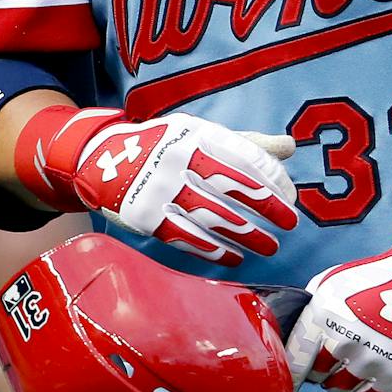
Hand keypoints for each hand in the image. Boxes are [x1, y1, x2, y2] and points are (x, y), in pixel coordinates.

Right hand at [22, 106, 297, 265]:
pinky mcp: (144, 216)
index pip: (244, 156)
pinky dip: (214, 250)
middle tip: (290, 223)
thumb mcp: (201, 134)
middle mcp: (177, 158)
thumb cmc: (165, 146)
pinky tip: (235, 257)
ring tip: (270, 246)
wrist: (100, 160)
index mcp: (195, 134)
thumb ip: (246, 143)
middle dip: (266, 207)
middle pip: (231, 185)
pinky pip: (186, 236)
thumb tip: (291, 147)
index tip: (291, 198)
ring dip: (246, 235)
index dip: (273, 179)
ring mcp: (158, 188)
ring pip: (211, 216)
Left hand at [284, 240, 391, 391]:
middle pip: (317, 378)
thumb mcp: (330, 283)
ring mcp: (371, 360)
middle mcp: (346, 341)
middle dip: (320, 370)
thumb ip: (306, 310)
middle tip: (330, 357)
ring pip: (339, 391)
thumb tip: (287, 336)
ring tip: (349, 364)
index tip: (293, 373)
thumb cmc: (370, 282)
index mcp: (324, 316)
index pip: (295, 361)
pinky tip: (361, 380)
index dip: (292, 370)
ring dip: (339, 383)